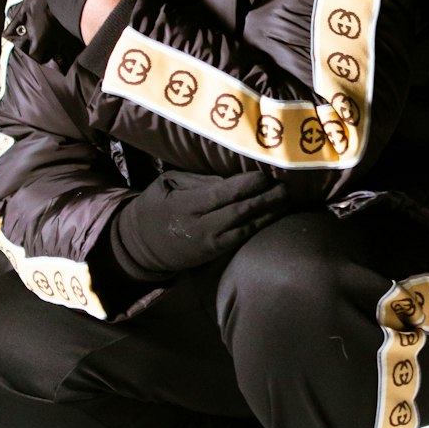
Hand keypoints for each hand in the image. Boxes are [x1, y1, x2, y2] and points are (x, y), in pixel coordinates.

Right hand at [112, 170, 290, 278]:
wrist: (141, 245)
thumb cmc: (156, 206)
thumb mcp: (167, 184)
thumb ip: (196, 180)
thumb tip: (227, 179)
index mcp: (185, 205)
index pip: (221, 194)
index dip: (245, 185)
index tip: (263, 175)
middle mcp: (199, 226)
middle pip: (238, 211)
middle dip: (264, 199)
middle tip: (285, 186)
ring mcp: (209, 242)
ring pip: (244, 227)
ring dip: (268, 214)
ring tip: (287, 200)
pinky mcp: (214, 252)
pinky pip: (240, 239)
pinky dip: (258, 227)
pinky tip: (273, 217)